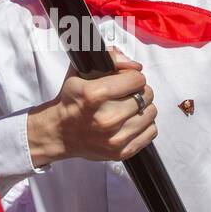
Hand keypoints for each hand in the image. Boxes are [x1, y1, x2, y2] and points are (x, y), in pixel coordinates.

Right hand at [26, 47, 157, 166]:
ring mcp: (114, 138)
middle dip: (138, 91)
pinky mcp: (121, 153)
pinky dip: (144, 126)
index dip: (133, 77)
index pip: (137, 79)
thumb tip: (134, 65)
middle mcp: (106, 118)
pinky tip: (130, 122)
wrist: (59, 133)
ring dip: (143, 108)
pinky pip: (151, 132)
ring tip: (128, 109)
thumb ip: (109, 58)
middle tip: (126, 95)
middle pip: (146, 95)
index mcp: (94, 95)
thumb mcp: (81, 72)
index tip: (126, 81)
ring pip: (151, 113)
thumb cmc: (72, 101)